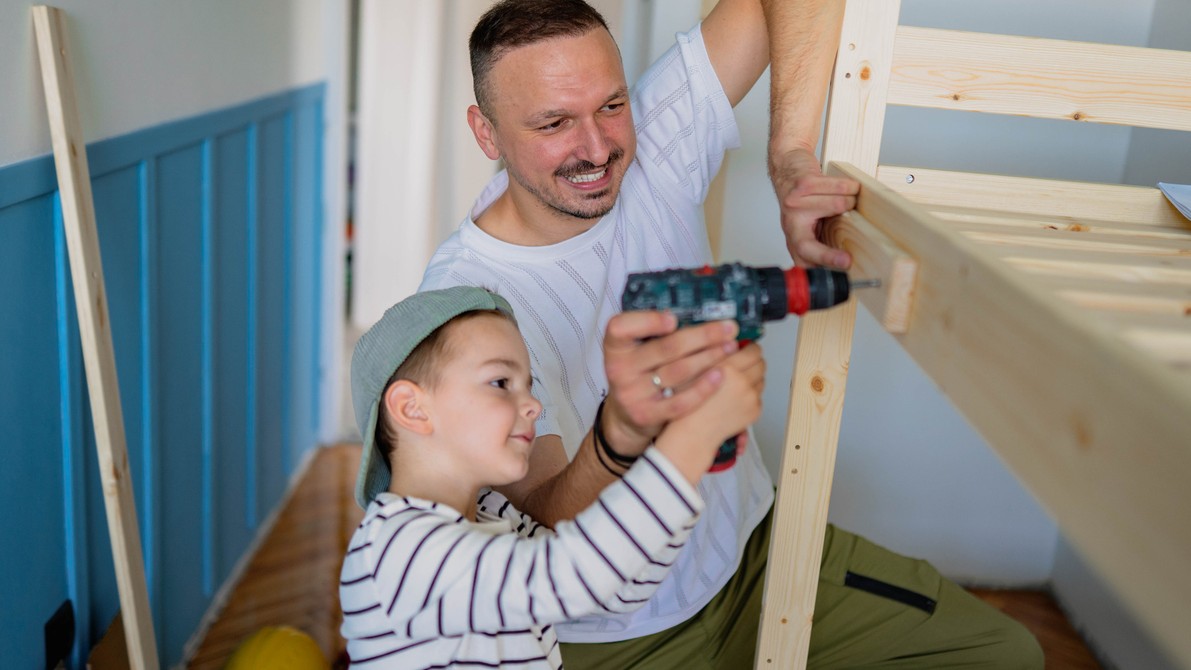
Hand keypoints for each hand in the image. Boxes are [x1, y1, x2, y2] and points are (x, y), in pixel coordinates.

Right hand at [601, 311, 740, 454]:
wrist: (626, 415)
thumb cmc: (639, 372)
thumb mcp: (636, 349)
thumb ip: (654, 333)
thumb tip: (697, 312)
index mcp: (615, 347)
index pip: (621, 327)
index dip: (648, 321)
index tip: (674, 319)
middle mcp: (619, 369)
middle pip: (666, 348)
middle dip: (703, 336)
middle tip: (729, 328)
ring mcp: (632, 394)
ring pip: (678, 372)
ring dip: (709, 357)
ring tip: (731, 347)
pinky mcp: (647, 415)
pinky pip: (680, 401)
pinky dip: (703, 387)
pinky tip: (720, 375)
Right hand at [657, 343, 765, 481]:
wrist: (694, 432)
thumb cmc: (690, 404)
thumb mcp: (695, 370)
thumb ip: (713, 353)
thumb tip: (729, 341)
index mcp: (728, 368)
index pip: (752, 349)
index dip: (750, 346)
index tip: (746, 347)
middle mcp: (743, 382)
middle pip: (761, 363)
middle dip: (753, 361)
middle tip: (743, 363)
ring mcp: (751, 397)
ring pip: (762, 379)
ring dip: (753, 377)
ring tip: (737, 382)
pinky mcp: (754, 410)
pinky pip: (758, 396)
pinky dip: (750, 394)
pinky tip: (736, 397)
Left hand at [769, 147, 858, 269]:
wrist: (789, 164)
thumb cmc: (804, 197)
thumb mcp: (808, 224)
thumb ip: (821, 240)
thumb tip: (847, 263)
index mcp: (794, 237)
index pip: (803, 261)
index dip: (819, 271)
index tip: (835, 276)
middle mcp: (791, 223)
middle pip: (807, 247)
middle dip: (828, 256)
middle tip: (846, 260)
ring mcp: (794, 204)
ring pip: (839, 207)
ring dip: (851, 201)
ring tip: (848, 198)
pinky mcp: (803, 184)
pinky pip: (840, 188)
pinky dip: (850, 186)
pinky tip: (848, 186)